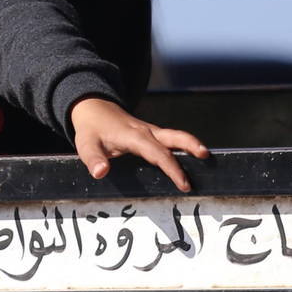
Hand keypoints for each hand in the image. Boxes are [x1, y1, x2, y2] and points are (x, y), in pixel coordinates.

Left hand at [67, 97, 209, 190]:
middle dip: (190, 146)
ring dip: (191, 144)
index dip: (172, 168)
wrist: (93, 107)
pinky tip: (191, 157)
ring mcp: (150, 131)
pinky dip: (183, 146)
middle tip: (205, 157)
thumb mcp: (86, 144)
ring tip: (206, 156)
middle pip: (174, 137)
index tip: (183, 183)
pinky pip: (170, 139)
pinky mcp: (151, 133)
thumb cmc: (91, 128)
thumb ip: (93, 159)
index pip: (157, 153)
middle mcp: (146, 132)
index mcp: (133, 136)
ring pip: (175, 136)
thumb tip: (101, 172)